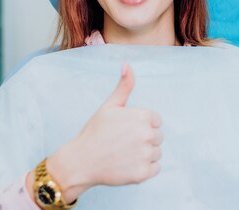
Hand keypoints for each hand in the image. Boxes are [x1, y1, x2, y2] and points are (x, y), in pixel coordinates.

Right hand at [48, 64, 162, 198]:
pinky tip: (128, 165)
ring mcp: (145, 155)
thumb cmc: (95, 132)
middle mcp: (146, 135)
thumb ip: (124, 86)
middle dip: (144, 139)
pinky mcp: (143, 174)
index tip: (126, 130)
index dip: (141, 125)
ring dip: (145, 154)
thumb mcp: (110, 105)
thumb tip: (126, 64)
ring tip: (124, 154)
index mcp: (143, 116)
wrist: (80, 162)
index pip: (156, 120)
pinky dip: (145, 169)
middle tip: (124, 143)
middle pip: (158, 137)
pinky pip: (155, 169)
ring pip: (157, 153)